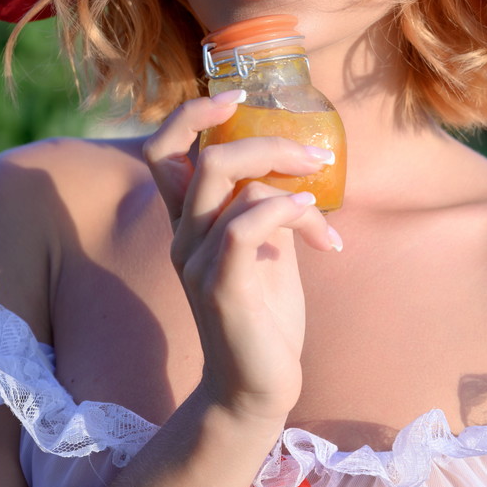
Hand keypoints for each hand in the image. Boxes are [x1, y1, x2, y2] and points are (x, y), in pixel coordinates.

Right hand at [143, 91, 340, 420]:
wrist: (258, 389)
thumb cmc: (265, 319)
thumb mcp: (268, 251)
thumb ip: (266, 208)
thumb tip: (294, 168)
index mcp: (189, 224)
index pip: (164, 151)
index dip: (193, 114)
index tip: (240, 97)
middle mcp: (183, 238)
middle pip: (204, 156)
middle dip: (265, 141)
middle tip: (314, 155)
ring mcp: (196, 262)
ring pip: (222, 181)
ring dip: (285, 176)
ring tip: (323, 200)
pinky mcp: (220, 288)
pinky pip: (244, 226)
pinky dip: (283, 210)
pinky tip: (315, 225)